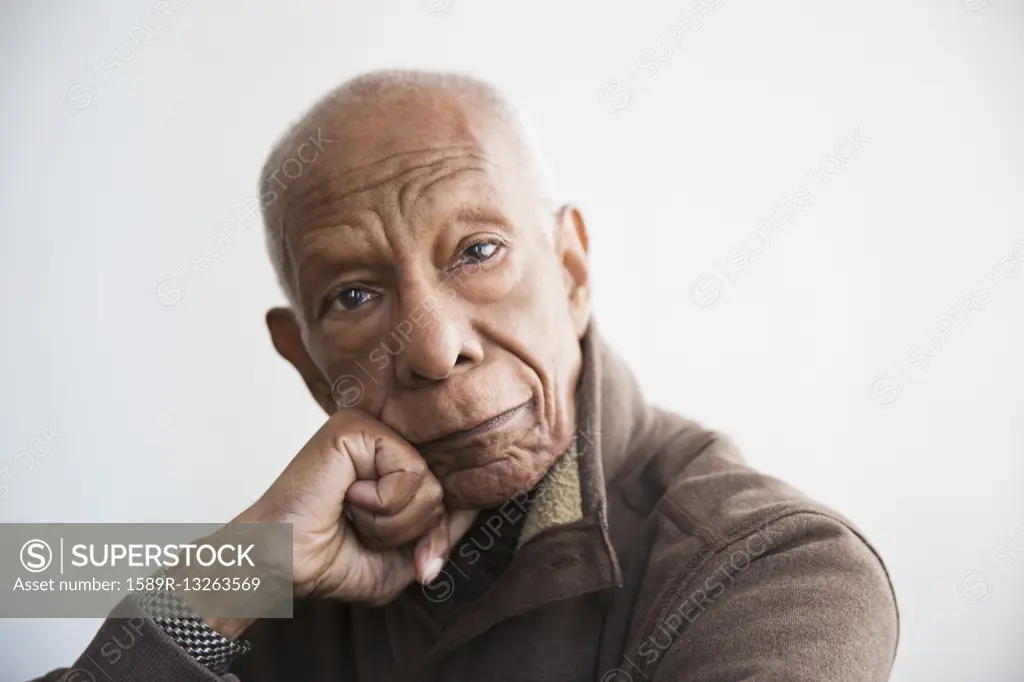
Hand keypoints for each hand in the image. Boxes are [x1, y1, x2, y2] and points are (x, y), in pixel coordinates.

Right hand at [238, 408, 476, 605]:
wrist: (282, 566)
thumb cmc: (331, 560)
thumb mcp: (402, 557)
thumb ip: (440, 533)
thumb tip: (474, 511)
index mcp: (393, 465)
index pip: (448, 486)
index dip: (442, 528)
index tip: (420, 560)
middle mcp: (384, 441)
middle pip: (443, 490)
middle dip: (409, 530)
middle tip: (362, 528)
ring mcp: (370, 429)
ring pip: (429, 483)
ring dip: (393, 521)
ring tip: (351, 513)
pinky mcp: (356, 428)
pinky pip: (410, 471)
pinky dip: (382, 503)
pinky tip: (346, 499)